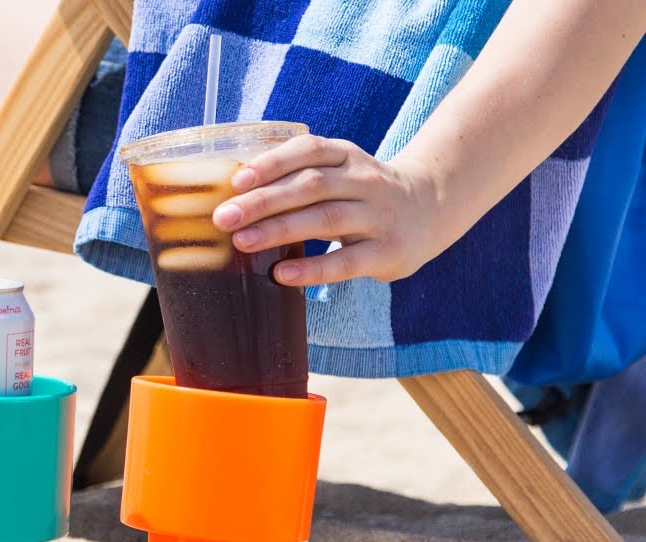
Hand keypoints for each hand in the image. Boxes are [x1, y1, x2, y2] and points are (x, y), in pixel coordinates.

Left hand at [211, 134, 447, 285]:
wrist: (433, 207)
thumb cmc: (364, 193)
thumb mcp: (341, 172)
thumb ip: (300, 178)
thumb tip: (236, 196)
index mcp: (347, 156)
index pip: (308, 151)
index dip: (271, 163)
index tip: (236, 181)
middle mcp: (365, 180)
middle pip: (309, 186)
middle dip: (262, 201)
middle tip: (224, 218)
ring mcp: (379, 215)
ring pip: (324, 219)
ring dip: (279, 229)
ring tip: (242, 242)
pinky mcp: (388, 251)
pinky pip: (345, 261)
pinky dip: (312, 269)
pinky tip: (281, 275)